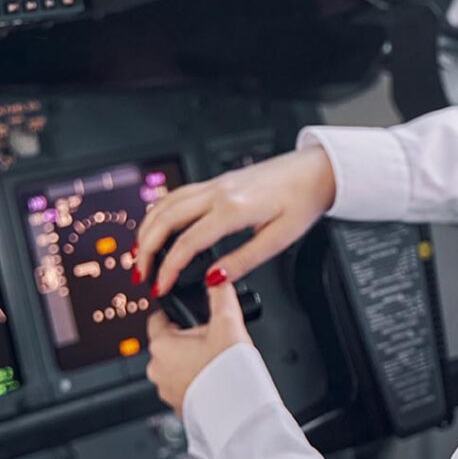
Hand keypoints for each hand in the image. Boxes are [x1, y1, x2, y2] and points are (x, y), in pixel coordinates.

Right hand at [134, 144, 335, 298]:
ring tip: (142, 255)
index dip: (168, 268)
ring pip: (166, 203)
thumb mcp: (280, 239)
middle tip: (141, 275)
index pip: (188, 242)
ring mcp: (216, 183)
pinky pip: (178, 195)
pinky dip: (160, 213)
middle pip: (166, 219)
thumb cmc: (303, 200)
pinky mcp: (218, 182)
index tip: (160, 286)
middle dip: (146, 249)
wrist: (316, 171)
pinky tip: (158, 227)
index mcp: (234, 208)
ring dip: (148, 229)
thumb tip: (214, 280)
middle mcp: (219, 191)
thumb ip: (244, 260)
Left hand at [146, 275, 252, 417]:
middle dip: (189, 338)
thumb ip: (221, 294)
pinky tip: (216, 377)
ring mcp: (165, 390)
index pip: (158, 319)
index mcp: (161, 344)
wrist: (237, 412)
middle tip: (214, 338)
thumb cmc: (228, 371)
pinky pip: (184, 385)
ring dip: (191, 361)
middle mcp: (156, 368)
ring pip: (175, 365)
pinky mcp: (177, 406)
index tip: (191, 313)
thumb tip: (218, 276)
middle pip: (169, 343)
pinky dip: (196, 380)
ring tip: (217, 360)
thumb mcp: (228, 322)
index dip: (176, 312)